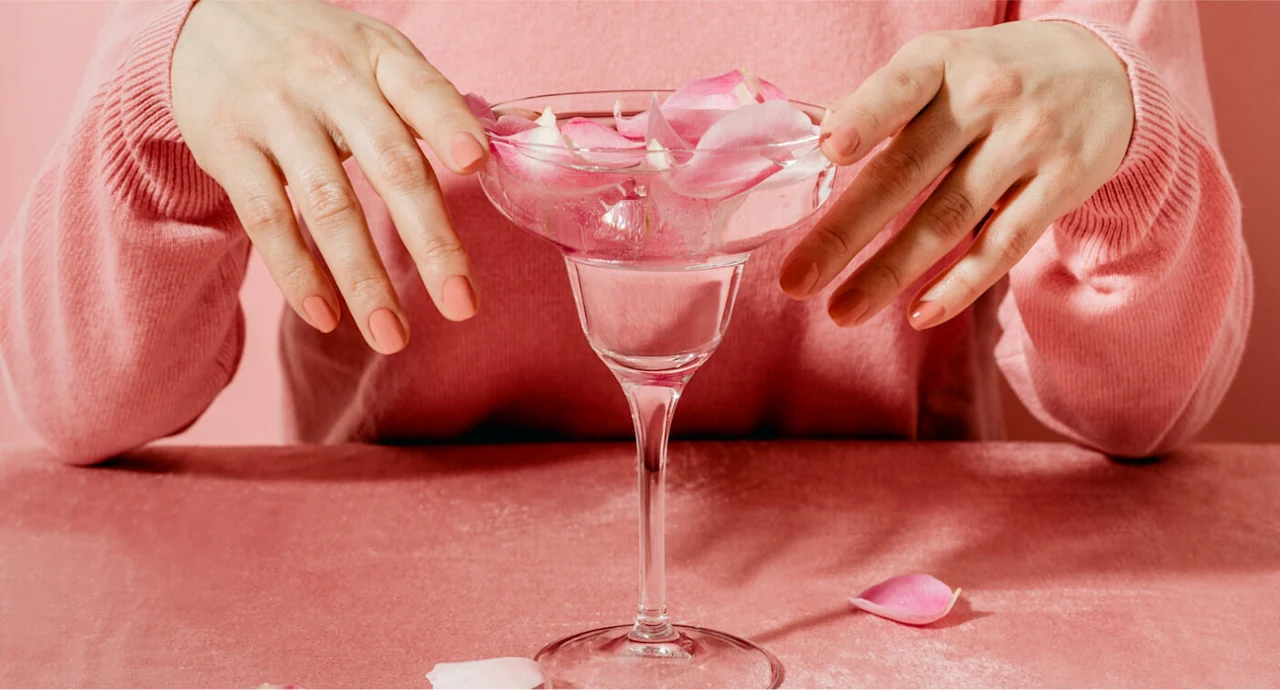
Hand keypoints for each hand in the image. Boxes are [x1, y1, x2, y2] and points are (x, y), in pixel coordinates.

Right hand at [172, 0, 487, 353]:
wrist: (207, 20)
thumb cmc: (320, 53)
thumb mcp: (375, 54)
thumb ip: (425, 104)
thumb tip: (489, 164)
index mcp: (380, 56)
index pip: (422, 89)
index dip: (449, 123)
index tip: (476, 164)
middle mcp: (330, 81)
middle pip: (390, 165)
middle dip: (431, 241)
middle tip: (462, 306)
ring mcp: (276, 114)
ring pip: (328, 205)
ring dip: (364, 278)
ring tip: (392, 336)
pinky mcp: (228, 147)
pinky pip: (268, 219)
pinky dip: (298, 273)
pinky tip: (326, 317)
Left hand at [780, 21, 1132, 328]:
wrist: (1103, 70)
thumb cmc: (991, 74)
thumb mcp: (940, 64)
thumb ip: (882, 103)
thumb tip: (811, 144)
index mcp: (942, 60)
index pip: (900, 87)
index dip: (865, 117)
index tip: (828, 151)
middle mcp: (986, 97)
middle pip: (906, 172)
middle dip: (845, 232)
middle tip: (795, 281)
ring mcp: (1028, 142)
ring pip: (948, 219)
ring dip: (889, 273)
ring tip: (842, 312)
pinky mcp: (1061, 185)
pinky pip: (1003, 245)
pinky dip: (960, 285)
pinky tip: (919, 314)